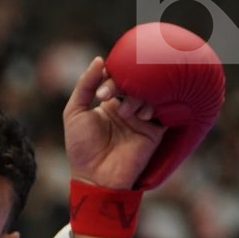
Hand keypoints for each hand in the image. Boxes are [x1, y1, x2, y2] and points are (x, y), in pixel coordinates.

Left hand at [63, 56, 166, 190]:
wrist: (96, 177)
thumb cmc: (81, 147)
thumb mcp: (74, 112)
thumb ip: (84, 86)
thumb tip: (99, 60)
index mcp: (109, 102)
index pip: (116, 78)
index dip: (111, 76)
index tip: (102, 87)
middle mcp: (127, 107)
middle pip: (134, 83)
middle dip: (124, 84)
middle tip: (110, 94)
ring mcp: (142, 118)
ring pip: (149, 94)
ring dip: (137, 97)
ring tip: (124, 112)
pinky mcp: (155, 131)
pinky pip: (163, 111)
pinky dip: (153, 108)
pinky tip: (140, 115)